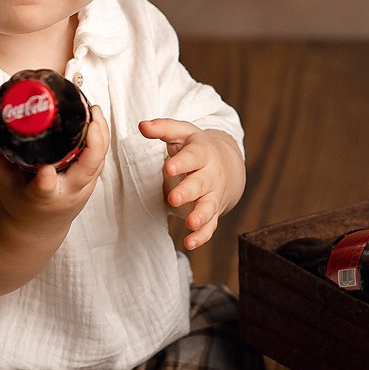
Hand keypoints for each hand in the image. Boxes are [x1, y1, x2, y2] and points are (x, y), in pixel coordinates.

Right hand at [0, 108, 109, 237]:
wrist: (39, 226)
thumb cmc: (21, 203)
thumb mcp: (3, 183)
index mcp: (41, 198)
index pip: (44, 190)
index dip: (45, 181)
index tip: (45, 172)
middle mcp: (67, 193)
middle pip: (86, 171)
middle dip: (94, 144)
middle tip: (91, 117)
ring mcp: (83, 187)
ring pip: (98, 160)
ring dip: (101, 135)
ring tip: (93, 110)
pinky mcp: (91, 180)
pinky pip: (99, 157)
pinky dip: (101, 138)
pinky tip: (96, 118)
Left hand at [138, 118, 243, 250]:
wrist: (227, 164)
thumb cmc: (196, 148)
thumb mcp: (182, 133)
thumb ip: (162, 129)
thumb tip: (142, 125)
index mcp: (203, 153)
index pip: (194, 157)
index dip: (182, 163)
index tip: (168, 167)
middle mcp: (211, 175)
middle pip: (201, 184)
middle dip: (188, 191)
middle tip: (174, 198)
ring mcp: (213, 195)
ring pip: (209, 207)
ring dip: (200, 216)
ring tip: (190, 224)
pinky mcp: (213, 213)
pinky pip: (210, 226)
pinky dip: (202, 236)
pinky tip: (190, 244)